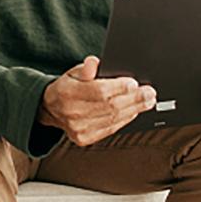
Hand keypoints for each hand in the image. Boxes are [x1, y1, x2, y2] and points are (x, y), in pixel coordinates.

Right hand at [37, 55, 156, 145]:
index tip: (134, 83)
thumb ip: (85, 68)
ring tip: (147, 101)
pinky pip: (111, 129)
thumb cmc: (66, 88)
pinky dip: (125, 119)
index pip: (98, 91)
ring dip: (134, 109)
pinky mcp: (84, 138)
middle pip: (110, 106)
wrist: (51, 108)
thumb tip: (95, 63)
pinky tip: (134, 111)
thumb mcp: (72, 72)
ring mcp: (78, 128)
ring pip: (113, 118)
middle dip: (134, 99)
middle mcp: (72, 112)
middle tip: (149, 93)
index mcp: (67, 92)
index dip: (118, 88)